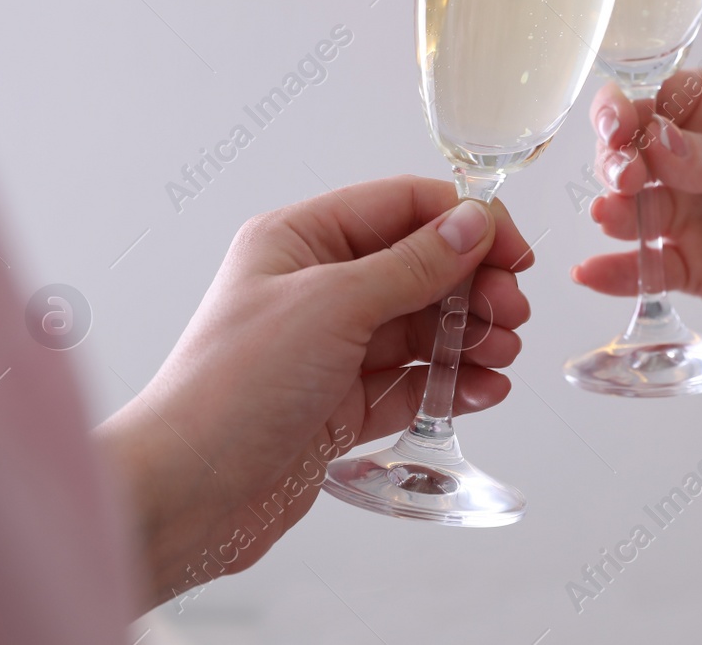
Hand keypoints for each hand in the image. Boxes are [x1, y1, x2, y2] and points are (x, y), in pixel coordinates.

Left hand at [95, 177, 532, 610]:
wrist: (187, 494)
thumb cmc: (233, 387)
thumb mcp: (333, 305)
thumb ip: (413, 264)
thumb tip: (473, 223)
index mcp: (300, 240)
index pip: (402, 207)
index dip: (465, 223)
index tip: (514, 254)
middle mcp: (317, 286)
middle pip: (421, 267)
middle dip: (474, 287)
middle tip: (511, 314)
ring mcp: (331, 347)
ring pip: (423, 326)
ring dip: (471, 337)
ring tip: (501, 356)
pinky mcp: (342, 404)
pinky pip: (414, 381)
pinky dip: (454, 383)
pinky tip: (484, 390)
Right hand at [574, 70, 701, 450]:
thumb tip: (653, 141)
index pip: (645, 105)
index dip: (620, 116)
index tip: (616, 132)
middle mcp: (686, 159)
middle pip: (627, 157)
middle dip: (616, 166)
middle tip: (625, 181)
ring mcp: (686, 213)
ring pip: (630, 212)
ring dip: (615, 214)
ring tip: (611, 216)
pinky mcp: (692, 264)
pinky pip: (645, 267)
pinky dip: (617, 271)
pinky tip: (592, 273)